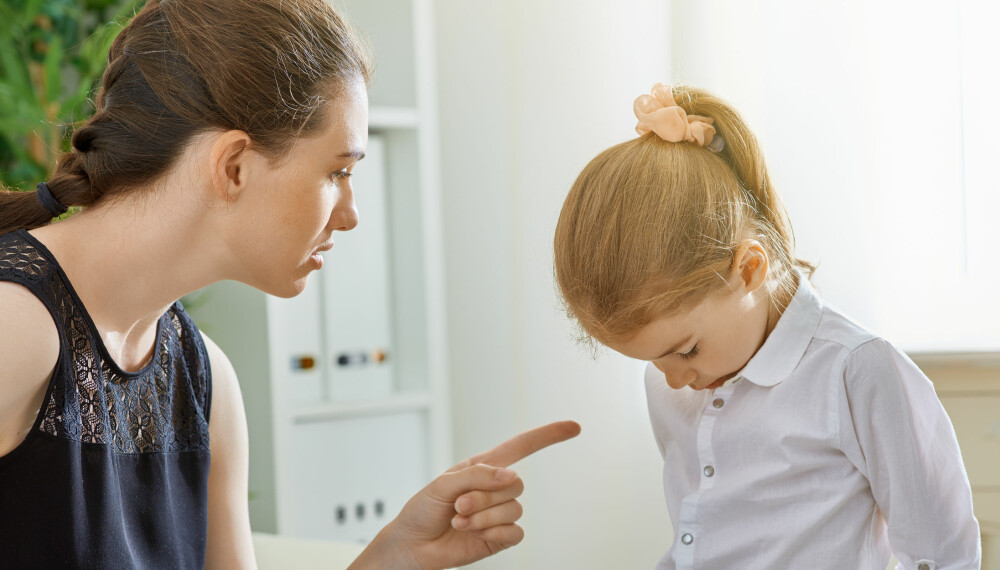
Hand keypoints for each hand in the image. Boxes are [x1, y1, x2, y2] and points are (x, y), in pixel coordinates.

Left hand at [354, 420, 580, 569]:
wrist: (413, 546)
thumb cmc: (422, 510)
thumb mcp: (443, 483)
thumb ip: (478, 475)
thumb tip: (511, 476)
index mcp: (483, 468)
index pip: (522, 447)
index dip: (548, 436)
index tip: (573, 427)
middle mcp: (495, 489)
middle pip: (516, 484)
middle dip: (485, 496)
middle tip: (459, 505)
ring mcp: (499, 514)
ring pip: (514, 509)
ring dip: (483, 516)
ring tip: (459, 519)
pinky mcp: (500, 537)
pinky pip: (515, 531)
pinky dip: (493, 532)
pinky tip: (472, 533)